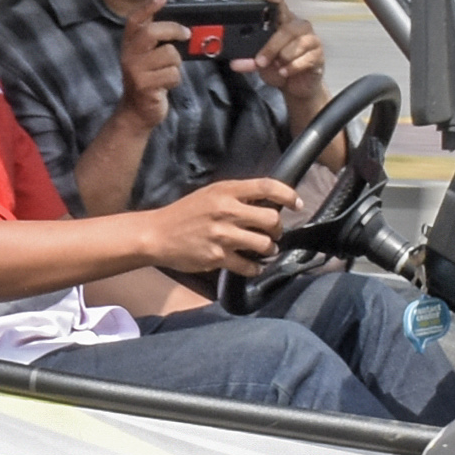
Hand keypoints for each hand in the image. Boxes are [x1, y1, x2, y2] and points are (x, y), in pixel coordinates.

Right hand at [114, 0, 187, 126]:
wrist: (136, 112)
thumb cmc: (147, 81)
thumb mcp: (146, 58)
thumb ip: (155, 41)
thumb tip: (178, 24)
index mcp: (129, 45)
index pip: (135, 21)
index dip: (148, 7)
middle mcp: (128, 55)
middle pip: (152, 33)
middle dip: (174, 30)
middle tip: (186, 34)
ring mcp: (135, 71)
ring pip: (169, 55)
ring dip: (176, 64)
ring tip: (168, 72)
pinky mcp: (145, 86)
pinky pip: (172, 74)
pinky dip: (175, 79)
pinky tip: (166, 85)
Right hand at [142, 174, 296, 277]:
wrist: (157, 234)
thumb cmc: (186, 213)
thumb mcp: (210, 194)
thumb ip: (237, 196)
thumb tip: (267, 202)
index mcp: (226, 191)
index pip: (267, 187)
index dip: (288, 195)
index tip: (297, 204)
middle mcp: (226, 211)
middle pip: (271, 219)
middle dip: (278, 229)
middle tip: (275, 233)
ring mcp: (222, 235)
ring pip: (263, 244)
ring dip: (270, 249)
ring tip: (265, 250)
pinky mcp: (217, 257)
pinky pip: (248, 265)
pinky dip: (255, 268)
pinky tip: (253, 266)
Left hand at [245, 0, 329, 129]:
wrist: (296, 86)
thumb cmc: (280, 68)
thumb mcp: (261, 65)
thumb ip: (249, 61)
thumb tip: (235, 63)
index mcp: (284, 24)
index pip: (280, 7)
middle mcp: (299, 28)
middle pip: (287, 30)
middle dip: (271, 47)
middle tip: (260, 61)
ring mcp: (311, 40)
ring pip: (296, 45)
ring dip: (283, 58)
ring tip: (278, 67)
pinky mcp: (318, 54)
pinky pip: (305, 59)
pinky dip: (292, 68)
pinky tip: (285, 72)